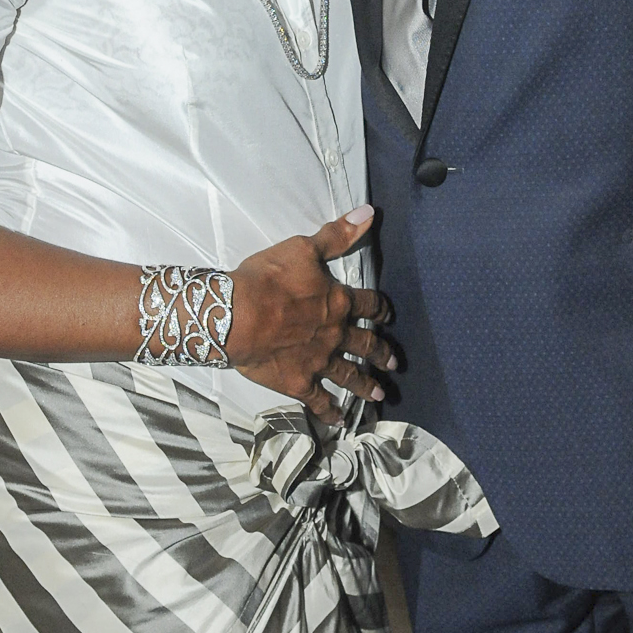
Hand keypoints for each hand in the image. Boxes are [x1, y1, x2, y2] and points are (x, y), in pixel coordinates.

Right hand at [226, 206, 394, 423]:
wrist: (237, 315)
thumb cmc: (268, 278)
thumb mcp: (304, 247)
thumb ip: (337, 234)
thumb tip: (369, 213)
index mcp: (338, 302)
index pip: (368, 304)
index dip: (380, 308)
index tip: (388, 315)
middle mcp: (335, 335)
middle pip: (365, 344)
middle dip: (381, 353)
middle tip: (395, 362)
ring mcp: (318, 362)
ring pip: (349, 375)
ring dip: (367, 384)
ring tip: (382, 394)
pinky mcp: (297, 382)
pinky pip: (319, 400)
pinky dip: (330, 411)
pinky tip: (340, 420)